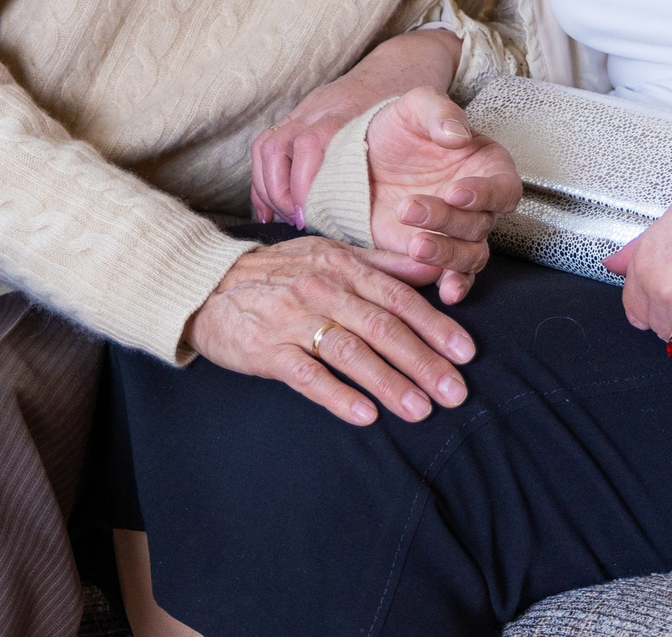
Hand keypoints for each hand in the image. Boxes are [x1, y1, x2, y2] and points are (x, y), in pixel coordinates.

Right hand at [184, 237, 476, 426]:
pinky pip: (307, 374)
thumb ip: (380, 264)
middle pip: (381, 327)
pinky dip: (337, 395)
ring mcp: (292, 319)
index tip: (466, 353)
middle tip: (455, 392)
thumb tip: (430, 269)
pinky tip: (365, 416)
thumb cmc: (275, 274)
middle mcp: (320, 288)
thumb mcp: (326, 255)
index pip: (397, 297)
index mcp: (340, 265)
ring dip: (388, 382)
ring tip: (420, 410)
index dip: (434, 325)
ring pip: (349, 351)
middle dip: (423, 361)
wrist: (205, 285)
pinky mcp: (265, 349)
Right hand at [251, 30, 462, 224]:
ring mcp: (302, 112)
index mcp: (345, 112)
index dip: (304, 184)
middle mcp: (316, 110)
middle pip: (277, 148)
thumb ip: (443, 118)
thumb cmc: (410, 91)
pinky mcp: (298, 117)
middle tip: (294, 223)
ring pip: (266, 147)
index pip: (312, 145)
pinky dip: (263, 180)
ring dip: (267, 187)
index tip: (308, 217)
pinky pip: (266, 147)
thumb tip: (459, 138)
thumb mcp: (431, 101)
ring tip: (280, 219)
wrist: (400, 61)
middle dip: (278, 190)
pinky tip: (269, 208)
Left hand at [362, 89, 521, 304]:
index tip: (456, 192)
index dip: (486, 194)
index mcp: (487, 166)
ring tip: (414, 244)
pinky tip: (444, 292)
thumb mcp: (413, 106)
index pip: (504, 187)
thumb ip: (437, 111)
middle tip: (409, 207)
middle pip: (481, 224)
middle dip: (447, 220)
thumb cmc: (398, 128)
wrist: (363, 157)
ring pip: (471, 255)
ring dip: (446, 254)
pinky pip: (456, 276)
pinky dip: (456, 286)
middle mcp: (479, 204)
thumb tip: (457, 134)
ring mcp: (458, 232)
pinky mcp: (436, 252)